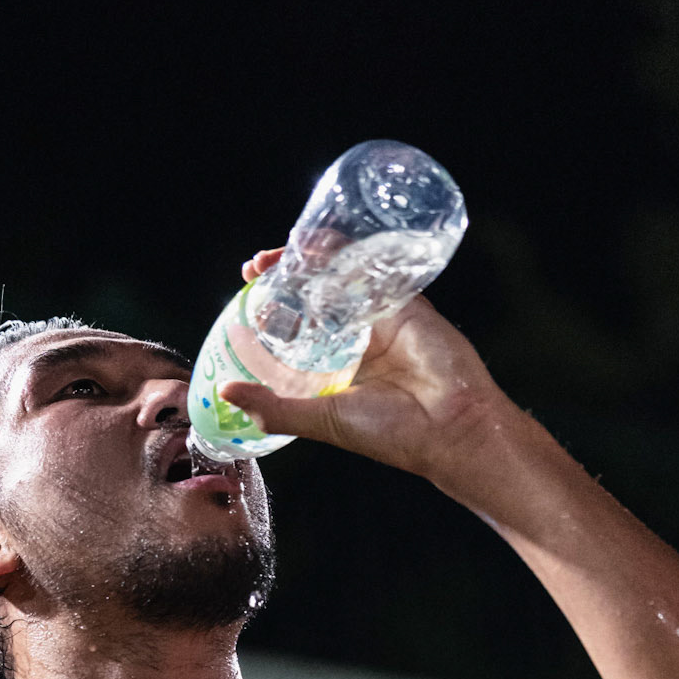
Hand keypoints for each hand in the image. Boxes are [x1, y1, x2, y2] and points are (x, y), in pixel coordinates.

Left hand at [224, 247, 509, 492]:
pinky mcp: (404, 301)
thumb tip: (227, 393)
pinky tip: (321, 244)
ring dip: (310, 259)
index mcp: (335, 368)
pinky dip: (346, 252)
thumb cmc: (391, 434)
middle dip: (283, 277)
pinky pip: (372, 268)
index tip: (246, 296)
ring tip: (281, 253)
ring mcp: (379, 317)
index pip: (295, 330)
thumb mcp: (320, 420)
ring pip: (339, 277)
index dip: (270, 310)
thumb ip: (274, 407)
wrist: (450, 426)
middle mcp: (355, 340)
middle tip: (255, 267)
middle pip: (313, 296)